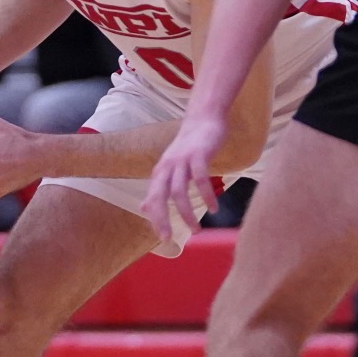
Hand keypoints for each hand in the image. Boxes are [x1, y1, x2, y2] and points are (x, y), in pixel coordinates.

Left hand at [142, 110, 226, 243]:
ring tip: (196, 229)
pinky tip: (213, 208)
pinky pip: (201, 179)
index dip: (155, 219)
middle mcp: (168, 167)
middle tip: (168, 237)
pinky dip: (206, 196)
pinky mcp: (199, 155)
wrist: (204, 118)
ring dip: (187, 213)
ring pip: (180, 192)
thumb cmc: (189, 146)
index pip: (153, 199)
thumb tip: (143, 208)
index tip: (163, 238)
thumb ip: (158, 188)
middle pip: (160, 196)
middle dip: (162, 218)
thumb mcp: (170, 167)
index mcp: (160, 172)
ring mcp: (183, 161)